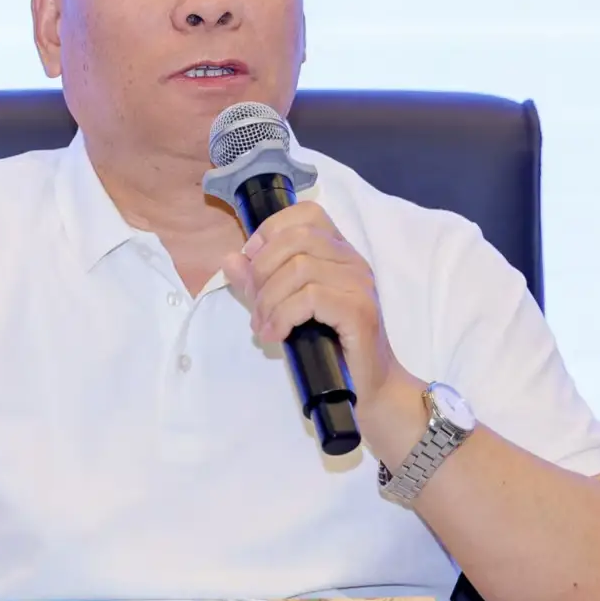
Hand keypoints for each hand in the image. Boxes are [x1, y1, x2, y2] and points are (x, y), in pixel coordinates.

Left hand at [220, 202, 406, 401]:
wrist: (368, 387)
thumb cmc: (329, 346)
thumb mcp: (286, 307)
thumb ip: (260, 282)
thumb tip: (231, 260)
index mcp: (338, 252)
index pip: (307, 213)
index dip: (271, 230)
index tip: (253, 263)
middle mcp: (352, 260)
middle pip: (296, 237)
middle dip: (262, 270)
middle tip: (255, 304)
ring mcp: (359, 283)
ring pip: (298, 268)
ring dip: (269, 300)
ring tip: (263, 326)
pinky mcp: (359, 310)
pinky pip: (309, 297)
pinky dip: (283, 316)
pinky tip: (277, 334)